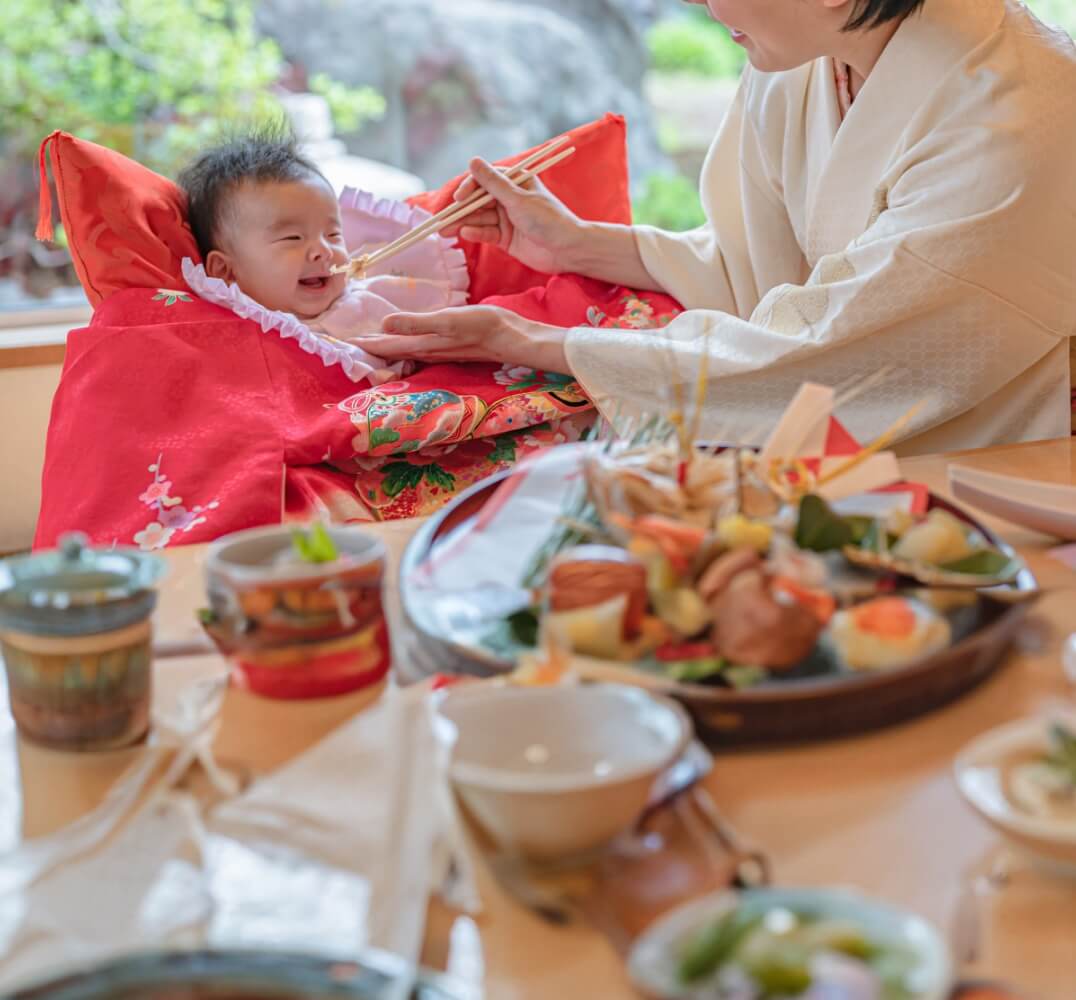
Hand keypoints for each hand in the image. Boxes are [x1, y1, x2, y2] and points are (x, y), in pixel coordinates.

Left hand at [366, 306, 570, 371]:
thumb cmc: (486, 326)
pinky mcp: (450, 346)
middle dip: (370, 350)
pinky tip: (405, 340)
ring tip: (368, 344)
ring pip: (404, 352)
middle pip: (391, 353)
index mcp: (424, 345)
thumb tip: (384, 325)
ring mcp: (439, 350)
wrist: (516, 337)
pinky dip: (404, 345)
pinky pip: (418, 348)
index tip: (339, 343)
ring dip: (385, 349)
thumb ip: (417, 323)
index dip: (363, 346)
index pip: (385, 347)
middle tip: (346, 345)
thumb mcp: (450, 320)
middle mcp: (428, 351)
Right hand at [440, 158, 584, 273]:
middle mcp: (509, 199)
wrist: (567, 249)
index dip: (469, 188)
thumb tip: (472, 160)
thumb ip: (493, 184)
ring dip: (463, 223)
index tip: (459, 199)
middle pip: (478, 202)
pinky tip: (466, 234)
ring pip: (479, 219)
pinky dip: (476, 234)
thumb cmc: (548, 219)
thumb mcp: (518, 199)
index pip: (485, 180)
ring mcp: (506, 219)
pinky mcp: (505, 238)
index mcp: (515, 182)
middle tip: (443, 219)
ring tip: (446, 231)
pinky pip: (486, 233)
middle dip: (461, 210)